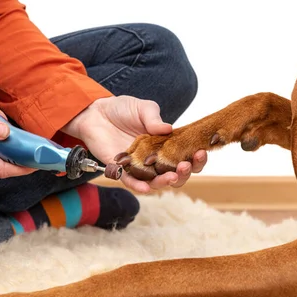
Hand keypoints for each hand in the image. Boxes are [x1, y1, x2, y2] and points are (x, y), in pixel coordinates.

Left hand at [61, 96, 206, 192]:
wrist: (96, 112)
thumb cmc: (122, 109)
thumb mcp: (143, 108)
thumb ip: (154, 118)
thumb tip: (168, 129)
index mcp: (166, 145)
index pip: (185, 156)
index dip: (196, 157)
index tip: (201, 152)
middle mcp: (155, 159)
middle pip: (175, 174)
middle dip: (185, 173)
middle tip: (186, 165)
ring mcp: (139, 166)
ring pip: (156, 182)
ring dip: (166, 182)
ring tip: (172, 177)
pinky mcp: (120, 169)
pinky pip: (131, 182)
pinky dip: (139, 186)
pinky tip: (146, 188)